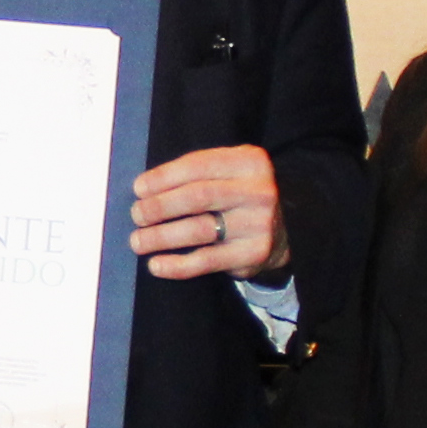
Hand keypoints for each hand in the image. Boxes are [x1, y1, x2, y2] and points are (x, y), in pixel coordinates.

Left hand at [129, 144, 287, 281]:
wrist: (289, 227)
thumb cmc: (242, 196)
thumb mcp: (232, 171)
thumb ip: (199, 172)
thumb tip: (146, 188)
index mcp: (249, 162)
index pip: (198, 166)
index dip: (163, 178)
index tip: (138, 189)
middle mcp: (257, 190)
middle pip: (197, 197)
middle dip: (159, 207)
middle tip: (137, 215)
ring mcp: (258, 223)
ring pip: (199, 229)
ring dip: (161, 237)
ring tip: (138, 241)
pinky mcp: (254, 253)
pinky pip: (207, 261)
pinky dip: (177, 265)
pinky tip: (156, 265)